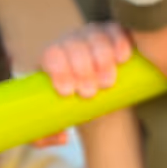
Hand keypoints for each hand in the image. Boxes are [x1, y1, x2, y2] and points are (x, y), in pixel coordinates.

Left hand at [35, 22, 132, 145]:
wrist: (96, 91)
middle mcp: (71, 40)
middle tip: (89, 93)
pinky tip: (122, 58)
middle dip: (82, 69)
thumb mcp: (52, 120)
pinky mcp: (114, 32)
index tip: (67, 93)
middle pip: (74, 46)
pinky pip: (117, 31)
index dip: (58, 71)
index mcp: (52, 57)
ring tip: (107, 83)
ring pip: (96, 38)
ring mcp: (93, 34)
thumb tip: (63, 136)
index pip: (51, 55)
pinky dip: (119, 43)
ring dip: (101, 59)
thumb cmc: (71, 104)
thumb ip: (45, 136)